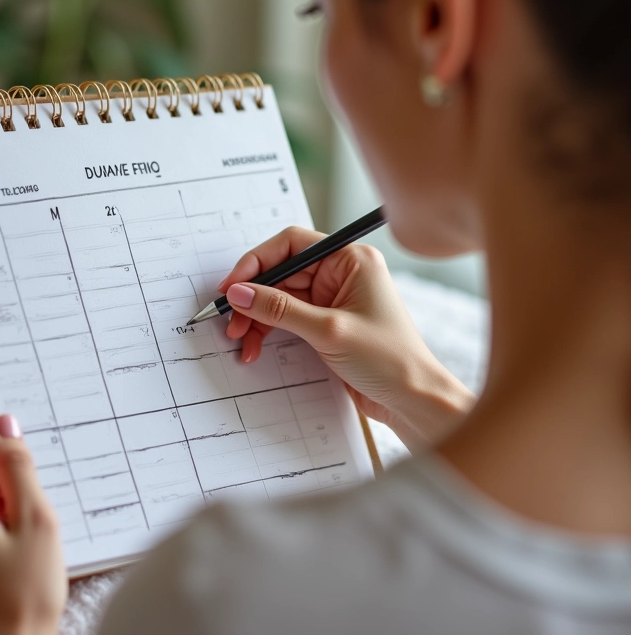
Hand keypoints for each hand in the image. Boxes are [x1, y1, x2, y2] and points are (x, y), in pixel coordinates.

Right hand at [220, 227, 474, 447]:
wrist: (413, 400)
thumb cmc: (389, 360)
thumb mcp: (328, 331)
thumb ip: (280, 309)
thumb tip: (240, 292)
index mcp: (351, 260)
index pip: (292, 244)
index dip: (257, 261)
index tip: (232, 285)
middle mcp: (342, 273)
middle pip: (282, 272)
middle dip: (253, 297)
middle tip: (232, 320)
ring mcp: (333, 298)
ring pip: (280, 298)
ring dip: (258, 317)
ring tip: (241, 339)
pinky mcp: (327, 323)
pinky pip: (288, 317)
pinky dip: (270, 330)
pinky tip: (256, 347)